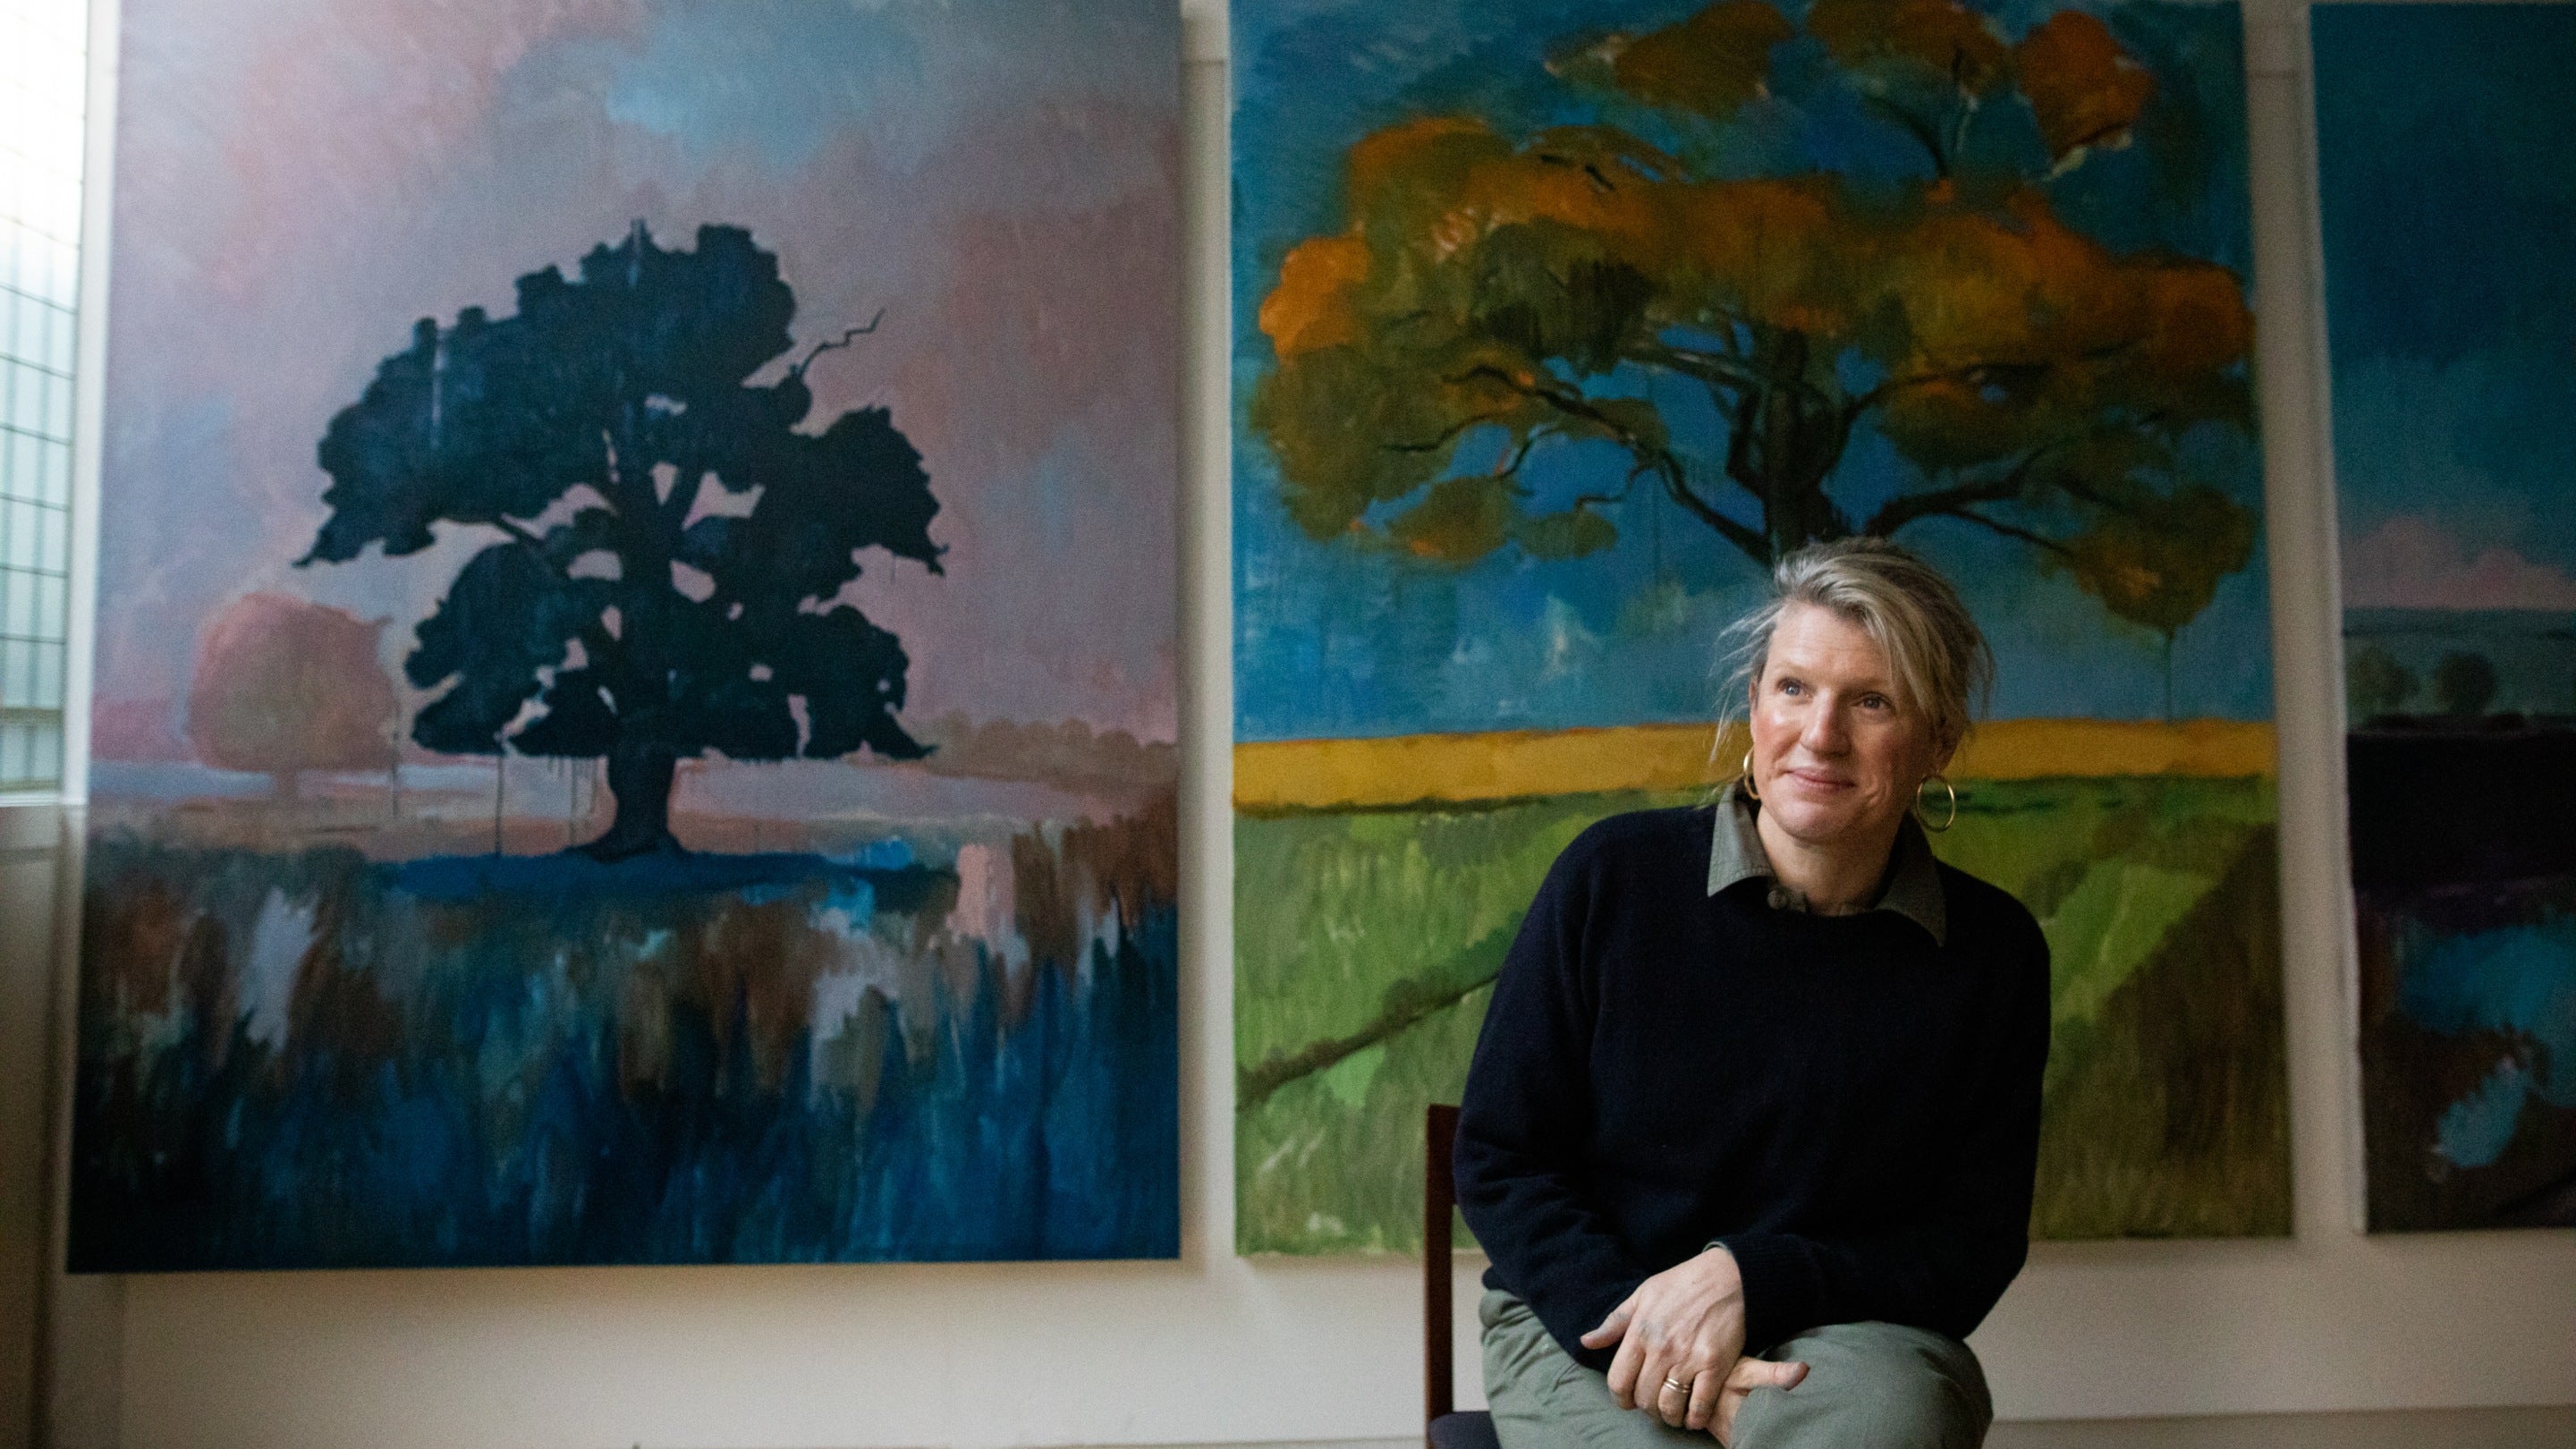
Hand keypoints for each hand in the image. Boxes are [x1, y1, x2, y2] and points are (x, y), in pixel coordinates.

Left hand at [1579, 1247, 1805, 1434]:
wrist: (1728, 1277)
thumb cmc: (1684, 1283)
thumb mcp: (1643, 1294)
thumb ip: (1614, 1322)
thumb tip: (1586, 1342)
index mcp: (1640, 1332)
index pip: (1619, 1381)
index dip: (1620, 1399)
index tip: (1628, 1401)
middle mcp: (1661, 1349)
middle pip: (1644, 1398)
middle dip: (1647, 1408)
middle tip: (1655, 1405)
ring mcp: (1688, 1359)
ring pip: (1669, 1406)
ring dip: (1670, 1417)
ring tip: (1673, 1413)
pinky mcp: (1715, 1366)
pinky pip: (1699, 1405)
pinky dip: (1695, 1418)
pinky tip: (1694, 1416)